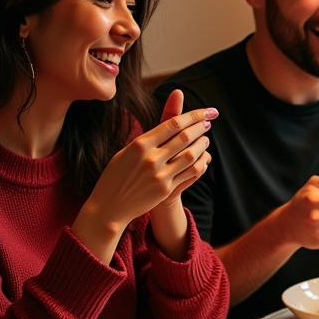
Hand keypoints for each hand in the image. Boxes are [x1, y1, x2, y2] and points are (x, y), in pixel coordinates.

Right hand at [82, 91, 214, 231]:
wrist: (110, 205)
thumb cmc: (117, 175)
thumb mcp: (127, 151)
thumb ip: (148, 137)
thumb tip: (168, 122)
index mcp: (140, 144)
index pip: (173, 124)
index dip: (193, 116)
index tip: (205, 112)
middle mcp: (151, 158)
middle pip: (185, 137)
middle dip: (200, 127)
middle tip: (208, 122)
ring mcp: (160, 174)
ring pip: (191, 155)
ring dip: (202, 145)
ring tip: (205, 139)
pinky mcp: (166, 189)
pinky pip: (191, 173)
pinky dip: (201, 163)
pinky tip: (203, 157)